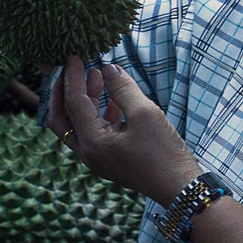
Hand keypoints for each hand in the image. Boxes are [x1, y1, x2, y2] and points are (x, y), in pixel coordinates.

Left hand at [44, 56, 201, 205]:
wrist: (179, 187)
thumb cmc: (163, 152)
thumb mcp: (144, 113)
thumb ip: (122, 89)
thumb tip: (108, 68)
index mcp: (92, 143)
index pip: (73, 103)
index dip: (73, 76)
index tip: (74, 55)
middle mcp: (88, 153)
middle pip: (62, 118)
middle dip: (64, 91)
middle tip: (72, 68)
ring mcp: (98, 158)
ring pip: (78, 125)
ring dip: (84, 99)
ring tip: (96, 75)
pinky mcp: (110, 159)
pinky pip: (94, 132)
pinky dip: (98, 112)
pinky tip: (113, 98)